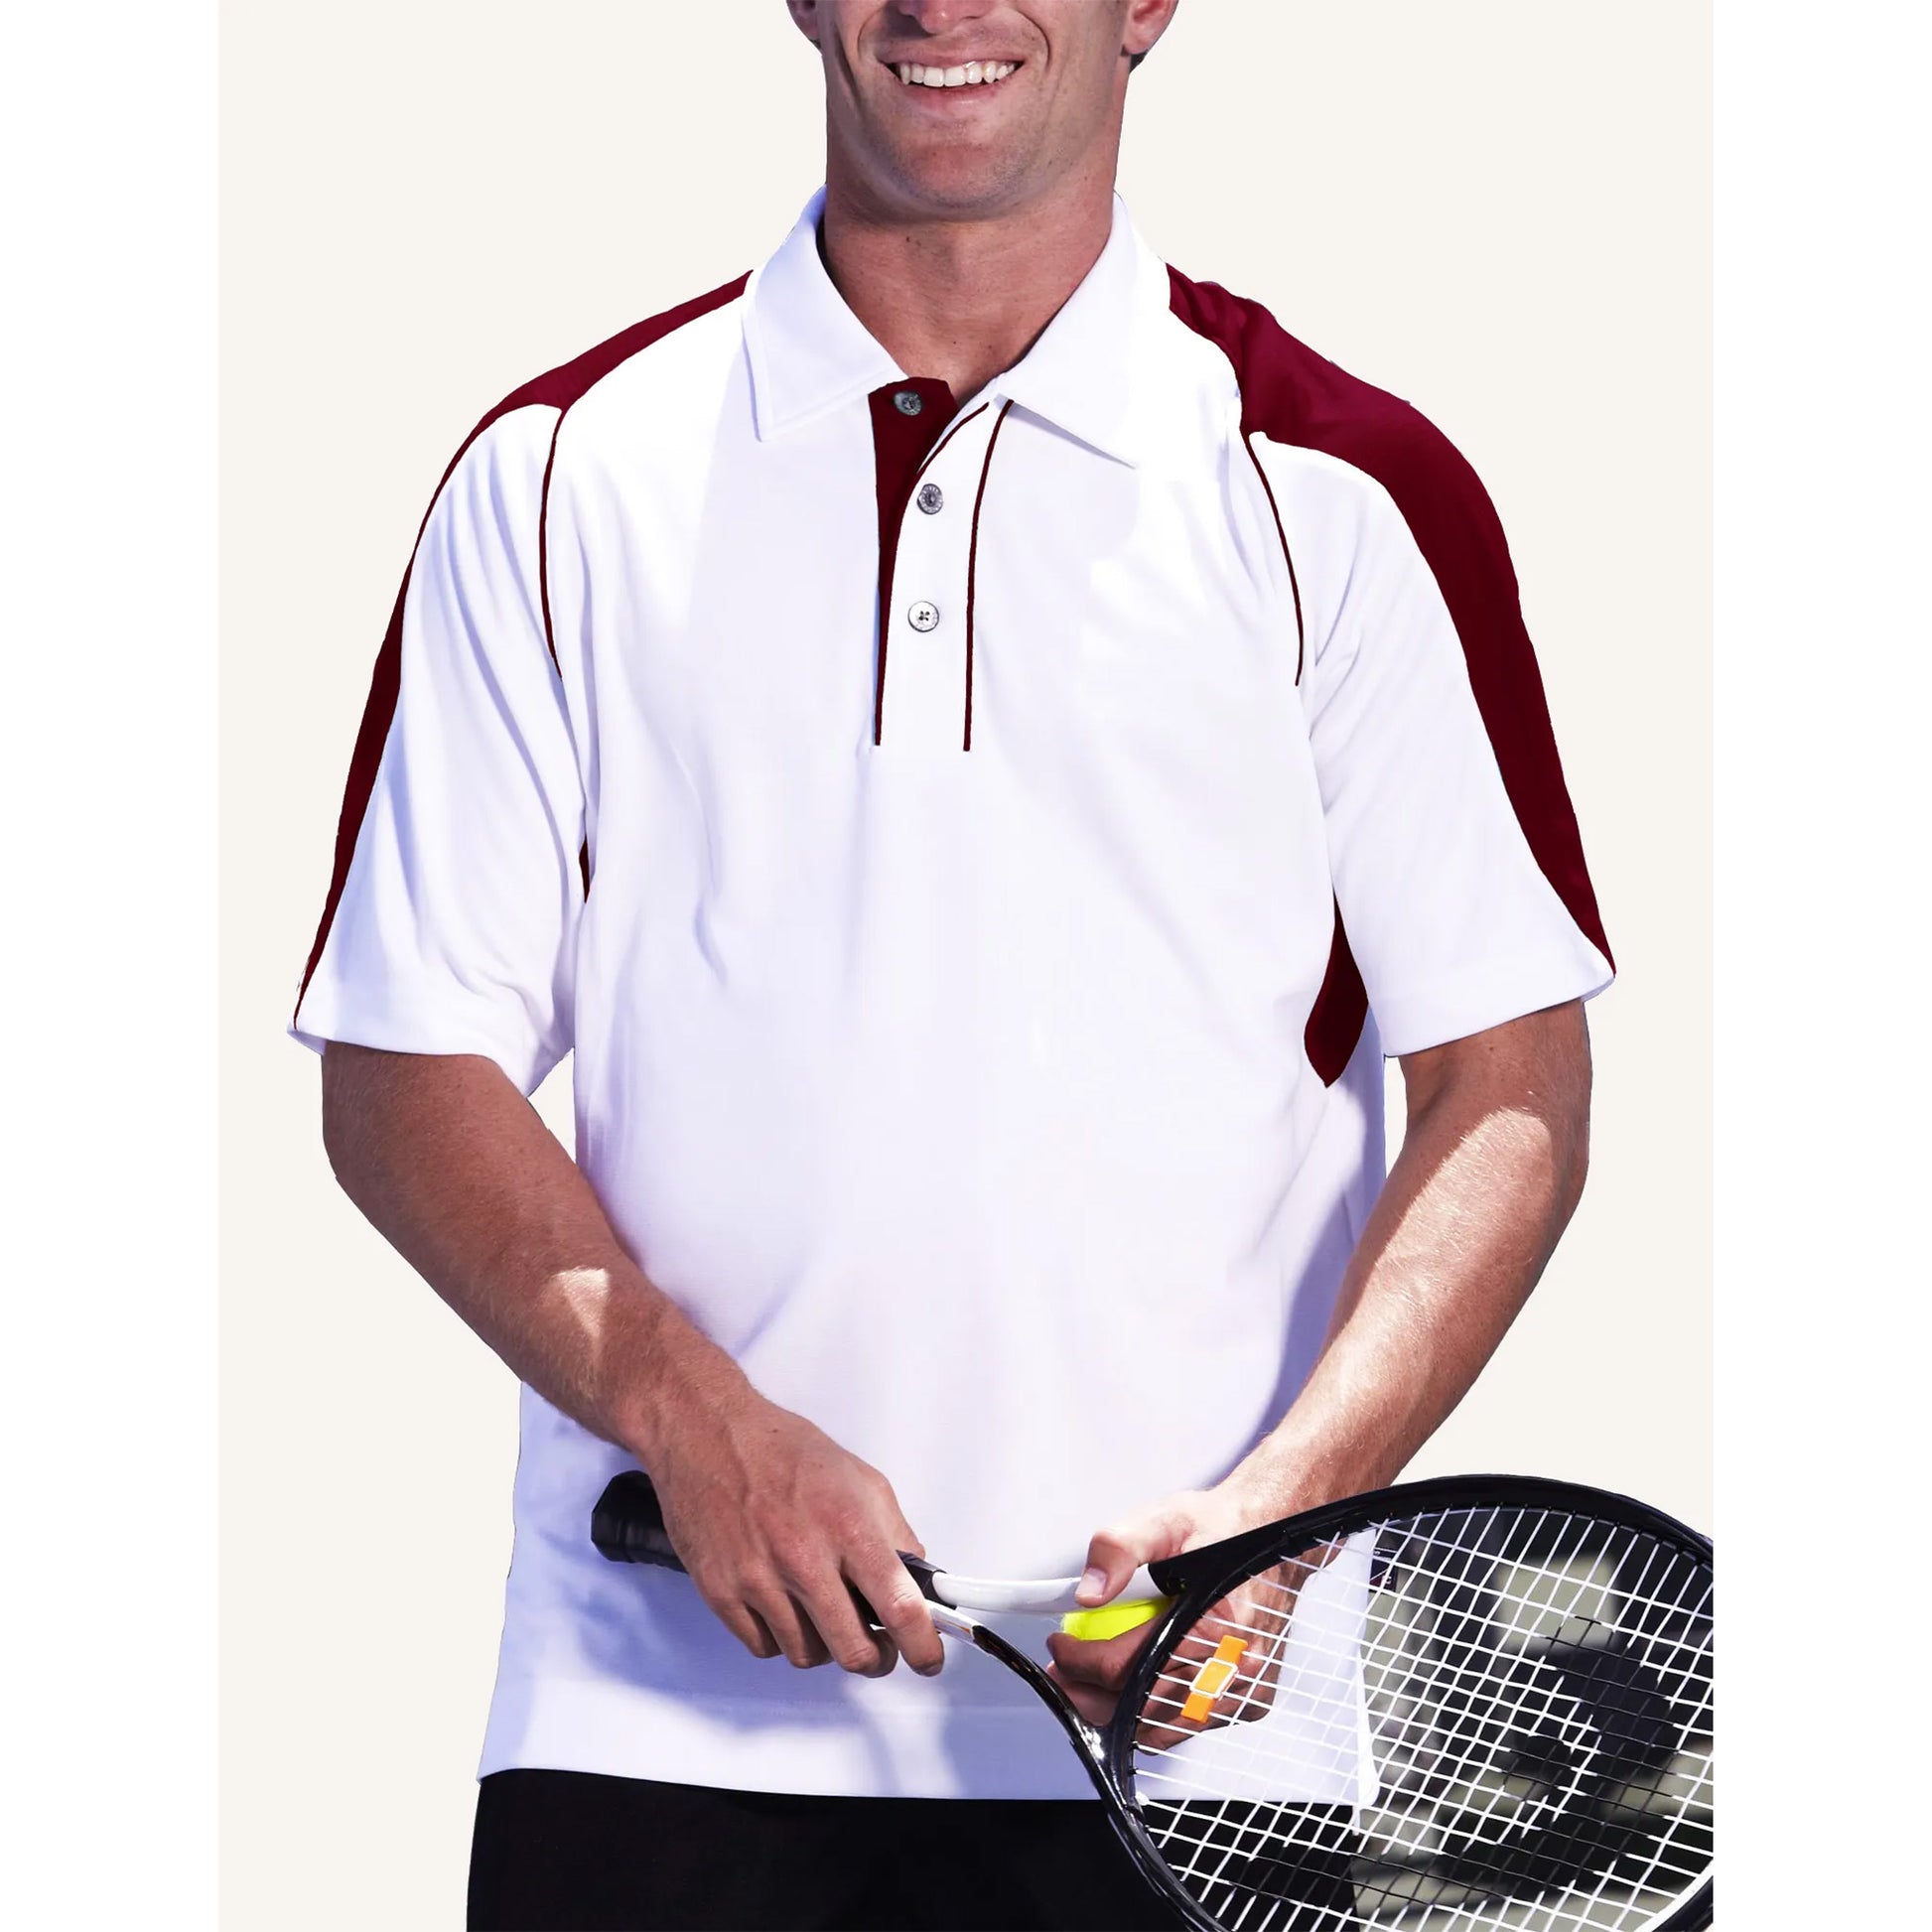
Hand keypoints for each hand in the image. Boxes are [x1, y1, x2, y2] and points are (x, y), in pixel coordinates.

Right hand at [636, 1368, 944, 1681]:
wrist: (707, 1435)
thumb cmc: (781, 1451)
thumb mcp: (860, 1478)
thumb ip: (893, 1533)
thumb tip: (916, 1581)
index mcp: (847, 1526)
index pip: (900, 1608)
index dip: (922, 1647)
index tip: (928, 1659)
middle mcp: (804, 1559)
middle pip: (854, 1651)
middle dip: (877, 1659)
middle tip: (880, 1649)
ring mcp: (759, 1581)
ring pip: (808, 1655)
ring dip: (826, 1646)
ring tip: (826, 1614)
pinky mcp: (722, 1594)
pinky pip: (765, 1648)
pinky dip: (782, 1638)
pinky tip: (786, 1607)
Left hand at [1046, 1483, 1343, 1747]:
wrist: (1273, 1532)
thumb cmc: (1222, 1529)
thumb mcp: (1163, 1519)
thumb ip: (1119, 1548)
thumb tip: (1087, 1594)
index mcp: (1216, 1621)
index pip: (1129, 1666)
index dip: (1081, 1661)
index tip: (1059, 1646)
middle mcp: (1238, 1664)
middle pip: (1141, 1706)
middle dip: (1089, 1694)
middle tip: (1062, 1675)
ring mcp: (1246, 1689)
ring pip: (1163, 1726)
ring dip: (1116, 1711)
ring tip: (1086, 1684)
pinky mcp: (1249, 1700)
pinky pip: (1188, 1726)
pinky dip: (1152, 1715)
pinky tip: (1130, 1689)